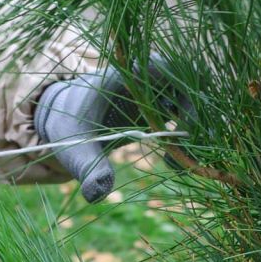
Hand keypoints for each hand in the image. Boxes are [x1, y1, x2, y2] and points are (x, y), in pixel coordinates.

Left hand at [33, 56, 185, 201]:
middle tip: (186, 150)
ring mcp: (156, 91)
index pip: (169, 66)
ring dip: (196, 129)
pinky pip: (187, 113)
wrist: (64, 122)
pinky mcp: (160, 107)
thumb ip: (88, 168)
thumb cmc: (67, 127)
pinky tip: (174, 161)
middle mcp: (147, 78)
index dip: (185, 92)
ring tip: (182, 162)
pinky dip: (189, 135)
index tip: (178, 126)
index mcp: (127, 74)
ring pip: (194, 99)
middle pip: (191, 82)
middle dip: (196, 117)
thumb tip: (98, 194)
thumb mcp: (75, 147)